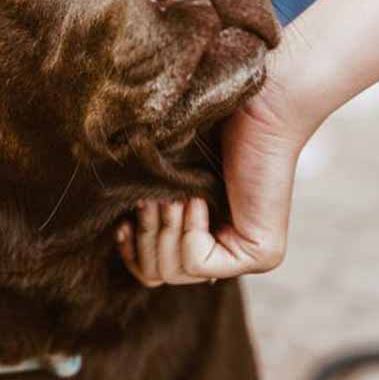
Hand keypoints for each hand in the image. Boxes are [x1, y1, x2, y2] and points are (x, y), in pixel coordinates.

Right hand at [117, 75, 308, 285]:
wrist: (255, 104)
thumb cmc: (207, 126)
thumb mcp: (165, 177)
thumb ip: (147, 206)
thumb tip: (116, 232)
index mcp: (204, 235)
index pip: (154, 272)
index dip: (131, 251)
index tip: (121, 225)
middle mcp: (228, 252)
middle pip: (159, 275)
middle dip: (146, 236)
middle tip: (151, 200)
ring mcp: (248, 257)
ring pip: (174, 273)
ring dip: (164, 230)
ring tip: (172, 196)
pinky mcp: (262, 254)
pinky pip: (197, 263)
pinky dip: (189, 230)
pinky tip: (198, 199)